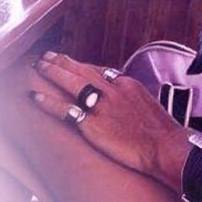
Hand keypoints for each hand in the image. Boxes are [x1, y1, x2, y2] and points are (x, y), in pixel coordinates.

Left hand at [29, 52, 188, 181]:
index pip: (100, 70)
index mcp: (127, 84)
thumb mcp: (149, 106)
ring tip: (39, 65)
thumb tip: (127, 104)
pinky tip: (35, 96)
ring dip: (52, 71)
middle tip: (47, 55)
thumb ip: (133, 100)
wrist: (165, 146)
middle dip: (63, 61)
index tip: (71, 64)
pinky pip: (65, 110)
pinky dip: (49, 102)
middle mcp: (112, 90)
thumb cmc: (162, 133)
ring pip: (71, 82)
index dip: (82, 66)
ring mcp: (102, 106)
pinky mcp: (93, 125)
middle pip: (82, 70)